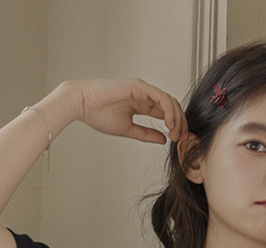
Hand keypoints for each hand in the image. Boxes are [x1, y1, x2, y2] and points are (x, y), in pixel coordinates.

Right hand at [73, 78, 188, 144]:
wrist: (82, 104)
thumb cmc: (98, 114)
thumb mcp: (128, 129)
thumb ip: (147, 134)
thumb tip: (164, 140)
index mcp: (142, 104)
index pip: (166, 114)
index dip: (176, 127)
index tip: (180, 142)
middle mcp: (145, 95)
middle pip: (172, 108)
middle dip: (181, 124)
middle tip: (183, 140)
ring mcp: (143, 89)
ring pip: (170, 102)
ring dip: (177, 119)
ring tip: (177, 135)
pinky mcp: (139, 86)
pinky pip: (161, 97)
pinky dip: (169, 111)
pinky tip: (170, 124)